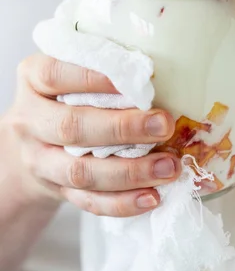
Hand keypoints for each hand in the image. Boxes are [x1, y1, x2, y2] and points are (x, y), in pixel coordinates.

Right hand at [3, 54, 178, 216]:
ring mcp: (39, 159)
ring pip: (81, 171)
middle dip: (123, 129)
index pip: (55, 75)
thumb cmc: (66, 94)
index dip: (94, 79)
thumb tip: (158, 75)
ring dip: (130, 172)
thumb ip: (103, 68)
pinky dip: (122, 202)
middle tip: (164, 126)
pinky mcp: (56, 189)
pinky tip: (152, 197)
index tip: (136, 80)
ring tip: (168, 167)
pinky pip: (89, 201)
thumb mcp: (72, 70)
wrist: (33, 138)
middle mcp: (29, 120)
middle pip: (71, 127)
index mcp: (33, 79)